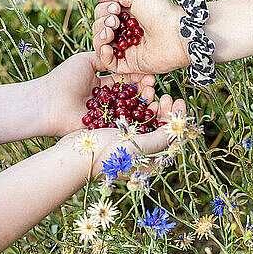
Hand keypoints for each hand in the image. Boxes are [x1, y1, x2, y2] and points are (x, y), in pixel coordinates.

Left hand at [39, 51, 155, 136]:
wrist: (49, 103)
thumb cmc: (64, 79)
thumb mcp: (85, 61)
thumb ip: (103, 58)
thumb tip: (121, 56)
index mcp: (100, 85)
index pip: (124, 80)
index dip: (137, 76)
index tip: (149, 73)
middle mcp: (105, 100)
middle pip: (130, 95)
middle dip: (143, 89)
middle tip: (152, 84)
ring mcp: (106, 115)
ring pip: (129, 109)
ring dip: (142, 102)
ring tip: (150, 95)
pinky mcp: (105, 128)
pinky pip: (123, 123)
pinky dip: (136, 117)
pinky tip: (146, 110)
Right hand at [58, 94, 186, 175]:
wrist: (73, 156)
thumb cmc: (107, 154)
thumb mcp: (140, 146)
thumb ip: (162, 137)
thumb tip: (180, 126)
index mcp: (151, 161)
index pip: (172, 137)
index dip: (178, 117)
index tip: (179, 100)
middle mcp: (142, 153)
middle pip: (160, 128)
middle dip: (164, 110)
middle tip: (165, 95)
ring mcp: (128, 144)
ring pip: (146, 121)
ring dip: (150, 105)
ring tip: (151, 92)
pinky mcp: (114, 135)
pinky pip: (130, 118)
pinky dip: (135, 105)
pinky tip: (135, 95)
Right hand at [93, 0, 189, 74]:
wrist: (177, 33)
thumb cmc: (161, 11)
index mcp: (128, 17)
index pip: (104, 16)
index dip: (104, 11)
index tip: (115, 9)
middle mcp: (126, 33)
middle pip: (101, 30)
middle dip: (102, 23)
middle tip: (115, 21)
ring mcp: (128, 50)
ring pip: (102, 46)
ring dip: (100, 37)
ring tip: (110, 32)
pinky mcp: (130, 65)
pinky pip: (109, 63)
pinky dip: (103, 54)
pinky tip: (106, 46)